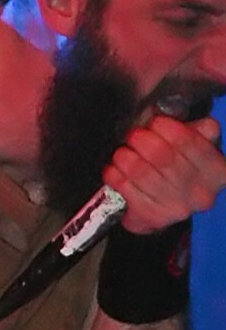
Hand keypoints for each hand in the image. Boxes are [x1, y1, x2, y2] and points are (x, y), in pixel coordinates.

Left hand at [105, 112, 225, 234]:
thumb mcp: (195, 149)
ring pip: (140, 171)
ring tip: (122, 153)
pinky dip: (114, 175)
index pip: (186, 140)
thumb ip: (193, 130)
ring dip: (124, 157)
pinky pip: (125, 188)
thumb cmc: (180, 172)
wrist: (165, 210)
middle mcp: (201, 191)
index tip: (154, 123)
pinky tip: (115, 170)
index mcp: (216, 170)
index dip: (164, 126)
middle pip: (161, 155)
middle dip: (141, 139)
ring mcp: (177, 207)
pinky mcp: (152, 216)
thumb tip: (177, 113)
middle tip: (133, 136)